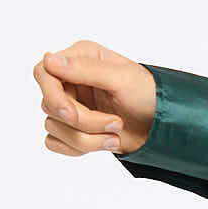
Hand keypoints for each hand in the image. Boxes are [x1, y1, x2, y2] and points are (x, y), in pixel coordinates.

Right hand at [34, 40, 156, 156]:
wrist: (164, 126)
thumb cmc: (149, 95)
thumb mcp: (122, 78)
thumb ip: (85, 69)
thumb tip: (49, 60)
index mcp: (80, 59)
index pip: (43, 73)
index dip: (52, 95)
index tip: (71, 113)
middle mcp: (71, 81)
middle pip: (50, 106)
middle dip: (83, 122)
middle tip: (116, 123)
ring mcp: (71, 105)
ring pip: (53, 127)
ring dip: (87, 138)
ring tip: (117, 132)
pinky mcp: (73, 129)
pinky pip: (55, 143)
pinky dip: (79, 148)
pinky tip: (106, 142)